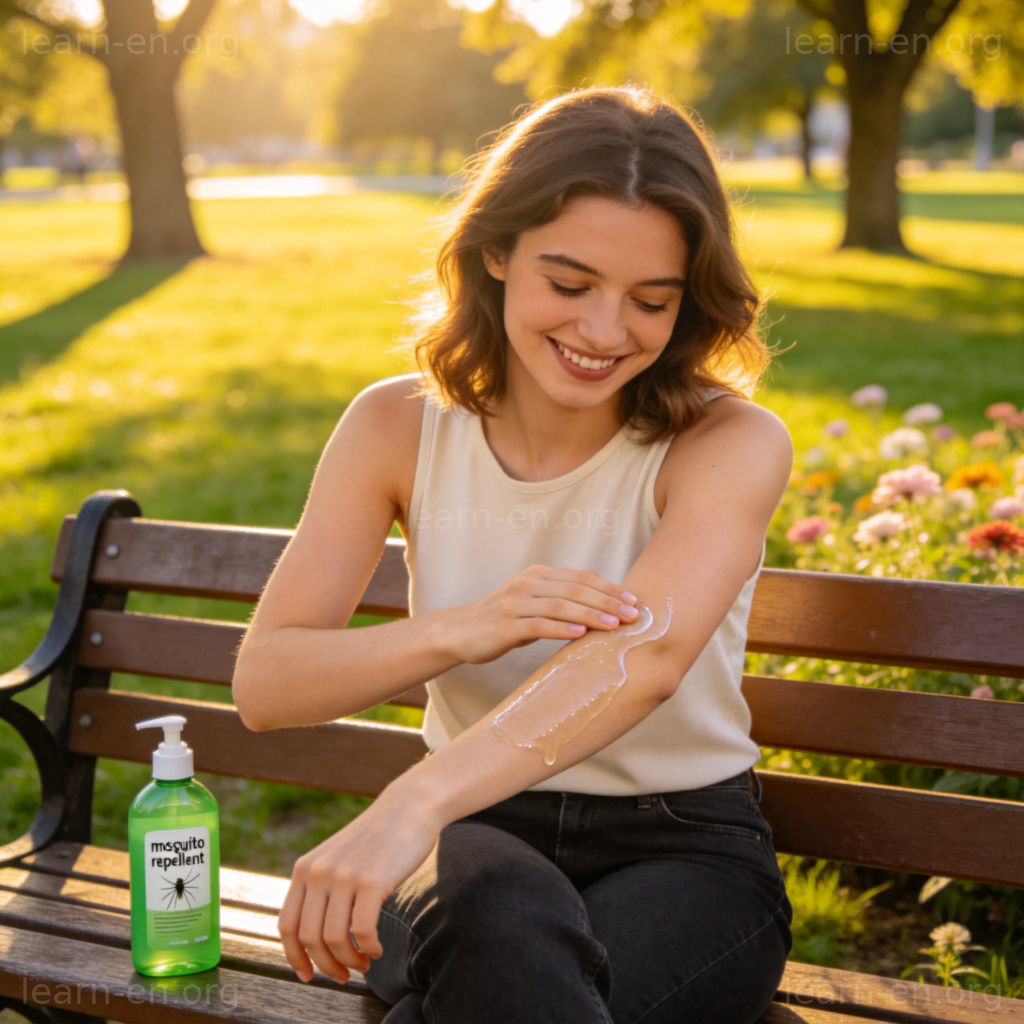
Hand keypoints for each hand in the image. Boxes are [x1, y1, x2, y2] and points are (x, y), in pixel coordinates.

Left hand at [278, 791, 440, 984]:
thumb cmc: (376, 839)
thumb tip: (312, 939)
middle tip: (343, 975)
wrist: (408, 807)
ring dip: (349, 962)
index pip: (286, 926)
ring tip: (363, 963)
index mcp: (305, 868)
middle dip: (325, 966)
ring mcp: (345, 876)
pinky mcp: (372, 881)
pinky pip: (362, 932)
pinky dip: (369, 948)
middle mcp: (319, 872)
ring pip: (334, 939)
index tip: (308, 974)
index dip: (294, 957)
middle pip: (309, 939)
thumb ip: (320, 888)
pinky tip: (377, 948)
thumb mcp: (336, 858)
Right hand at [447, 564, 638, 664]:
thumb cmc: (504, 621)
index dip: (610, 588)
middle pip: (575, 589)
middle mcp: (527, 584)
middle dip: (608, 601)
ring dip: (590, 614)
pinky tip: (580, 635)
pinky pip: (538, 625)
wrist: (460, 632)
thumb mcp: (533, 604)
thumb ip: (561, 602)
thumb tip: (603, 608)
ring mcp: (515, 603)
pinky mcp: (505, 625)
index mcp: (538, 575)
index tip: (634, 600)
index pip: (581, 578)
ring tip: (614, 624)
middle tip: (632, 614)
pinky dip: (561, 629)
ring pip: (560, 606)